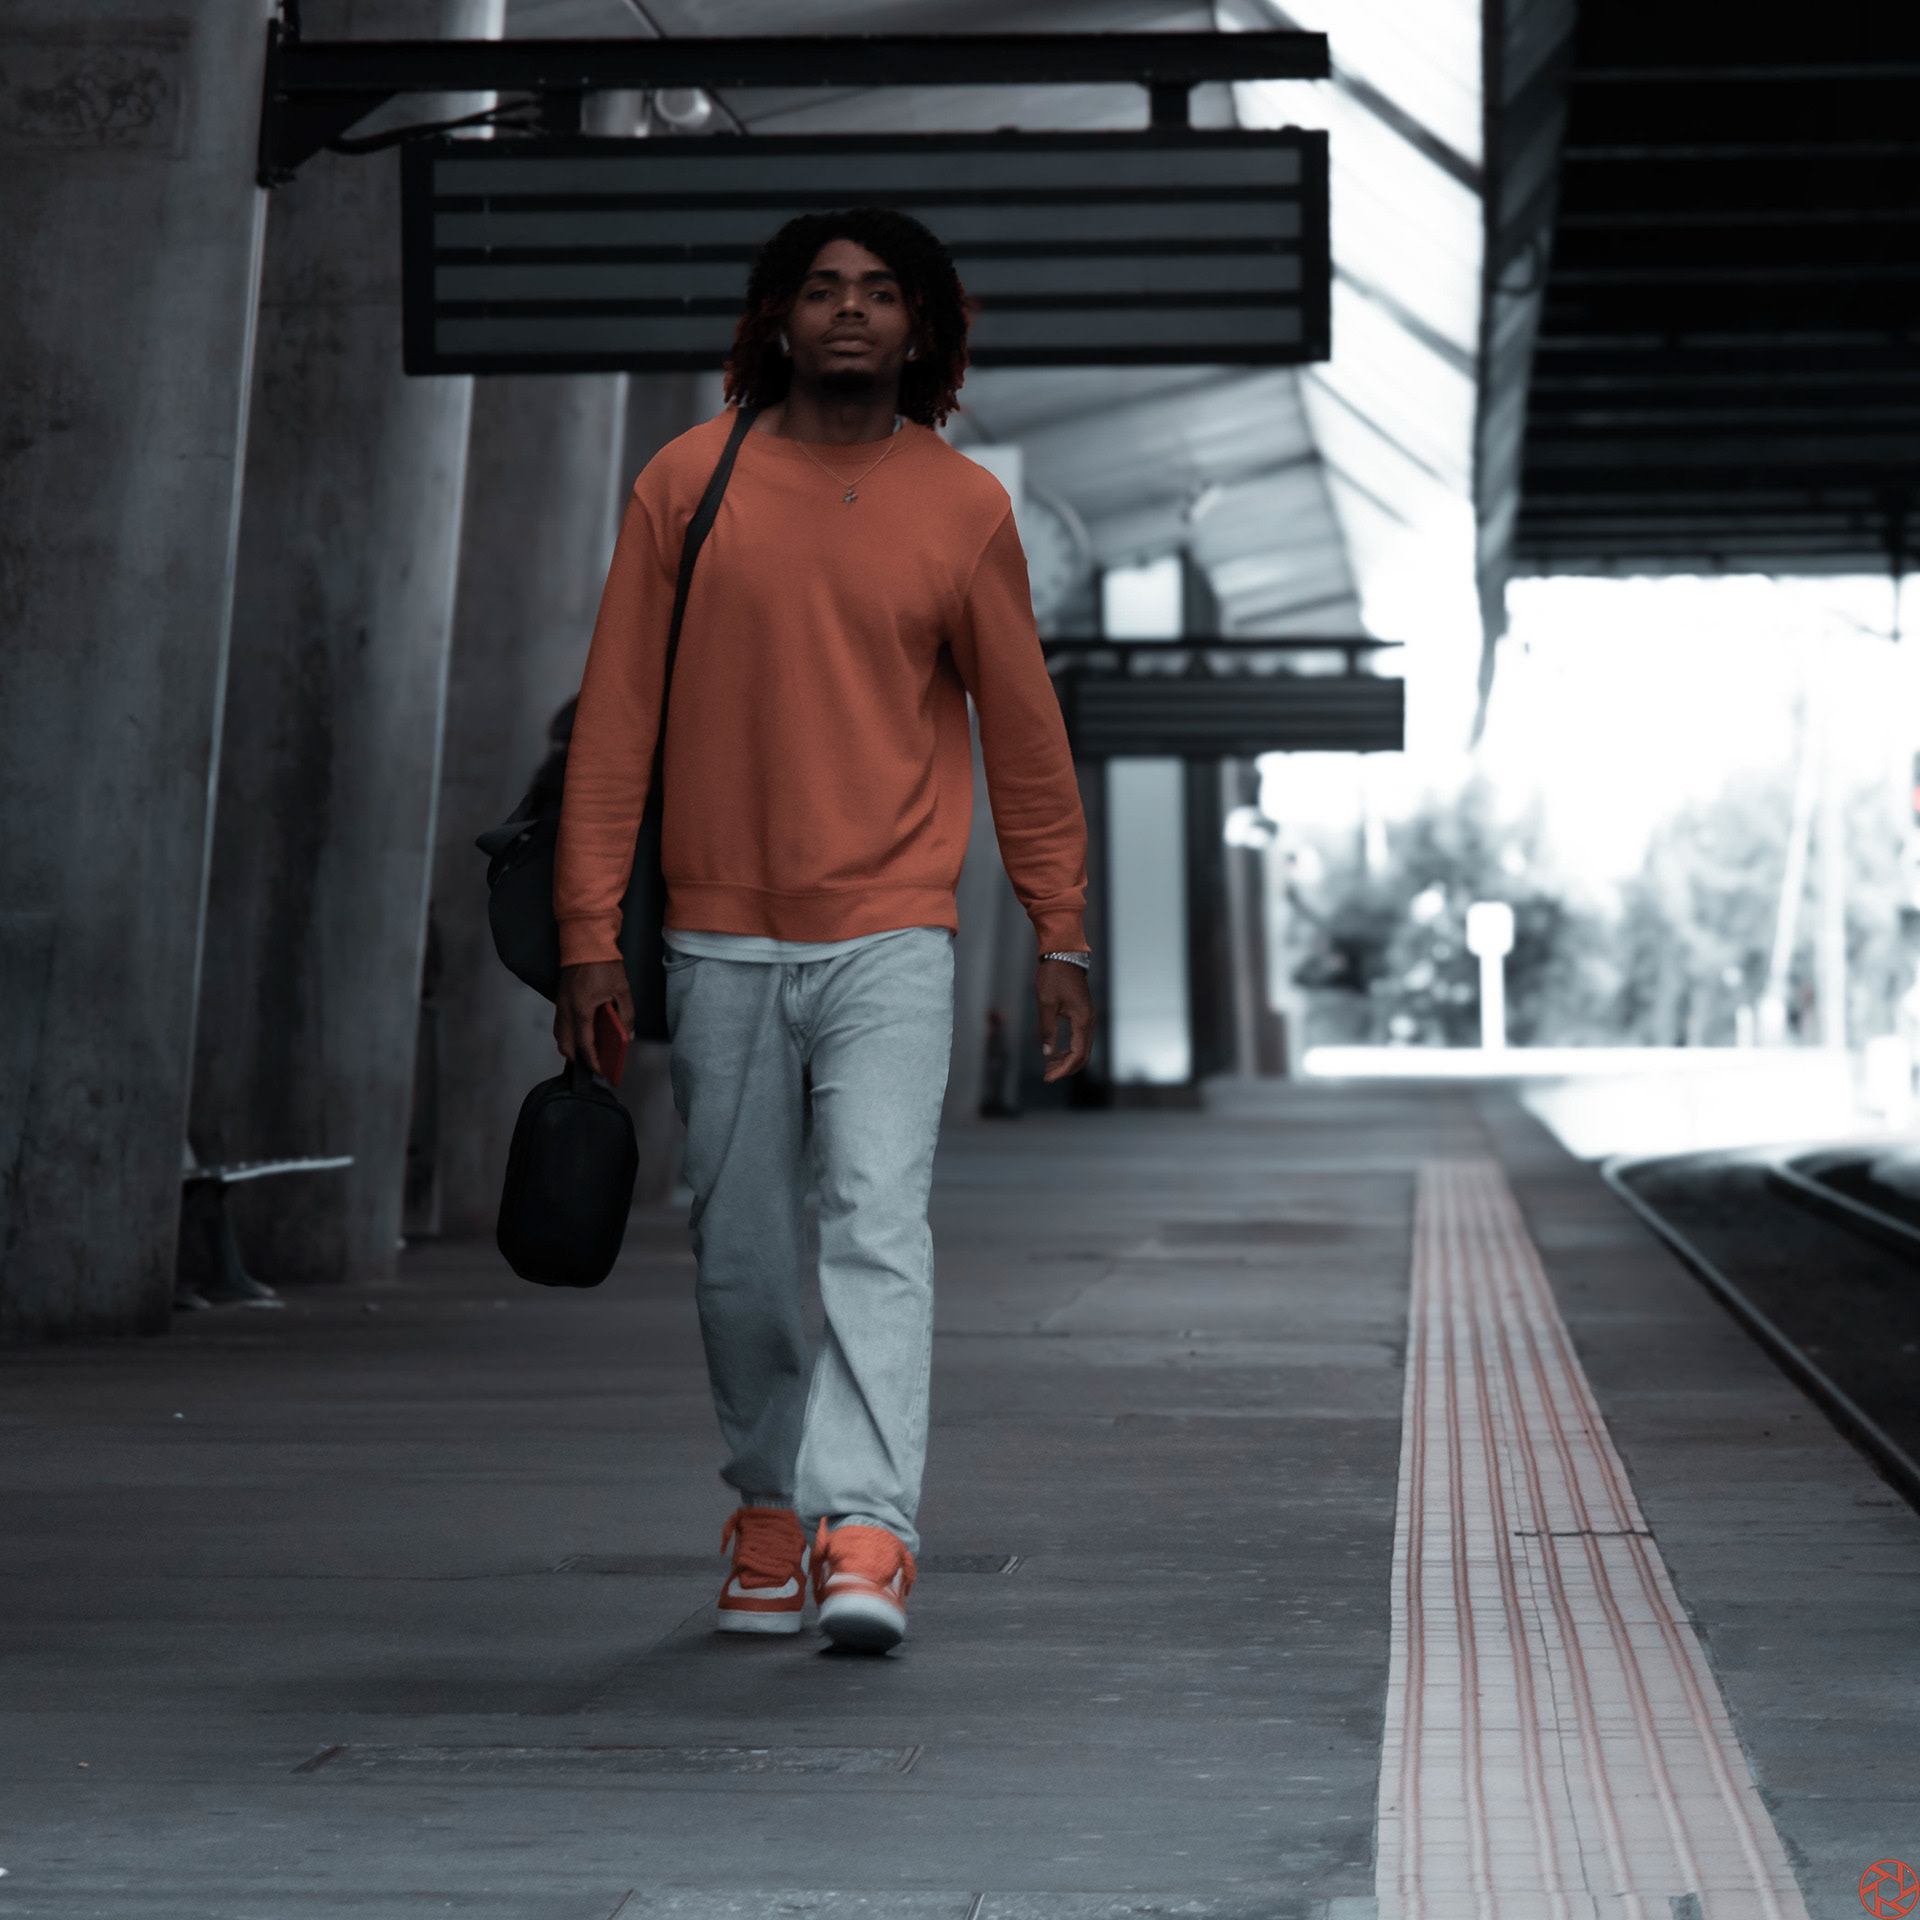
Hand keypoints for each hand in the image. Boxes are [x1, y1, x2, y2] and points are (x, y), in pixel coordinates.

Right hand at [554, 960, 632, 1067]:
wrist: (585, 941)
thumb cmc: (605, 964)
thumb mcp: (622, 990)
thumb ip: (626, 1015)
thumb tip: (628, 1035)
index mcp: (582, 1010)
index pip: (584, 1045)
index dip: (593, 1061)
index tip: (602, 1071)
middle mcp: (566, 1010)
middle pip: (565, 1045)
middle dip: (578, 1059)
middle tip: (593, 1065)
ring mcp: (560, 1004)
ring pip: (559, 1034)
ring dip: (570, 1047)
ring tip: (587, 1053)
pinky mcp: (560, 998)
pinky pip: (560, 1023)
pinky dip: (567, 1034)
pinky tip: (581, 1034)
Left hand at [1037, 958, 1093, 1082]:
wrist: (1064, 953)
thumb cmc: (1054, 975)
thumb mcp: (1045, 1002)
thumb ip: (1047, 1029)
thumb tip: (1047, 1053)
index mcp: (1082, 1021)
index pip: (1076, 1055)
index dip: (1062, 1070)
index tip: (1047, 1078)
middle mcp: (1089, 1022)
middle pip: (1083, 1055)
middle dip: (1066, 1068)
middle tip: (1047, 1075)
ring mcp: (1088, 1017)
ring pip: (1082, 1048)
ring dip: (1067, 1060)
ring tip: (1048, 1066)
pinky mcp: (1083, 1013)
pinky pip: (1080, 1038)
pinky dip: (1069, 1049)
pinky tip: (1055, 1052)